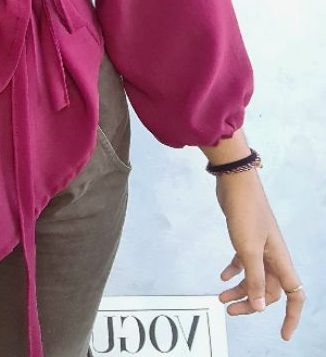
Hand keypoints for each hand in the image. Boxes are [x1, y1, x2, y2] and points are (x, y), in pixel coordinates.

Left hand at [214, 168, 304, 340]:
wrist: (235, 182)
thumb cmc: (245, 213)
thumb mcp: (248, 249)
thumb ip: (254, 278)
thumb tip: (260, 307)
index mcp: (281, 260)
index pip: (295, 295)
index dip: (292, 316)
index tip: (282, 333)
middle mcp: (274, 255)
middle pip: (268, 290)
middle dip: (251, 303)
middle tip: (229, 310)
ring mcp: (259, 246)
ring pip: (254, 277)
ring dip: (239, 289)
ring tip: (221, 298)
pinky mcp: (245, 237)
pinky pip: (243, 261)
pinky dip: (234, 271)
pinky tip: (222, 276)